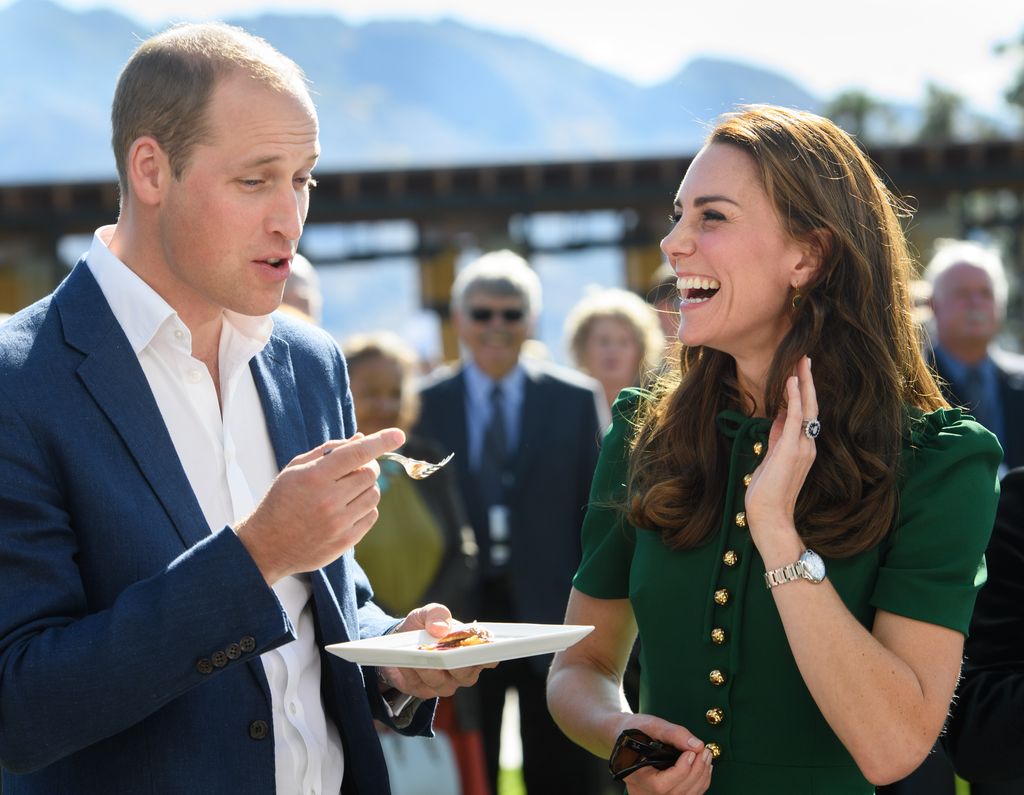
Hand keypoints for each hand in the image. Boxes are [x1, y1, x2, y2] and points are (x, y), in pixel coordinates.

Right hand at [234, 429, 404, 584]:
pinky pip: (371, 515)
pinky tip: (346, 509)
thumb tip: (362, 438)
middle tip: (354, 470)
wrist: (267, 545)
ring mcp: (338, 523)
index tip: (398, 435)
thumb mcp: (296, 469)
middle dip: (368, 467)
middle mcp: (328, 500)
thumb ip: (329, 451)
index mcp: (314, 478)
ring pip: (374, 494)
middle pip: (370, 474)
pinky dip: (365, 508)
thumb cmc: (282, 500)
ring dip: (366, 488)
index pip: (356, 454)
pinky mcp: (345, 541)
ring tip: (346, 492)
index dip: (380, 441)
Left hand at [378, 604, 495, 698]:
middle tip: (444, 652)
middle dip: (454, 663)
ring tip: (417, 652)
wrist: (397, 641)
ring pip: (442, 683)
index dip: (490, 656)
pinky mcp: (424, 691)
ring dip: (429, 668)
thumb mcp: (429, 613)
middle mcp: (462, 671)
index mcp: (471, 649)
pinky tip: (405, 661)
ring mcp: (444, 684)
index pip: (490, 658)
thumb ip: (437, 614)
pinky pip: (420, 686)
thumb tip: (440, 629)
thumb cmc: (424, 626)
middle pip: (466, 674)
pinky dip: (412, 672)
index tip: (482, 649)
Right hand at [612, 714, 712, 794]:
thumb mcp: (650, 725)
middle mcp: (643, 792)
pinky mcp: (665, 794)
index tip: (692, 752)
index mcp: (634, 775)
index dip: (681, 771)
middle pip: (676, 793)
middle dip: (696, 772)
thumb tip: (696, 745)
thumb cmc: (634, 730)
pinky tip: (703, 767)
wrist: (624, 737)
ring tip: (706, 757)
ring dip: (701, 778)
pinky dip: (699, 783)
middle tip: (705, 751)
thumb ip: (673, 733)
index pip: (661, 785)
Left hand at [744, 356, 817, 556]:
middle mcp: (807, 445)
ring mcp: (802, 447)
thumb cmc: (767, 493)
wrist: (769, 516)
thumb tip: (778, 416)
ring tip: (801, 361)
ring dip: (803, 383)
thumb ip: (777, 438)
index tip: (797, 373)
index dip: (802, 392)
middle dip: (807, 382)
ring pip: (807, 408)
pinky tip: (791, 381)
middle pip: (810, 406)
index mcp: (802, 447)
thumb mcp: (771, 458)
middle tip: (804, 358)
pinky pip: (796, 418)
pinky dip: (794, 398)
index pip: (805, 414)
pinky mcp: (792, 449)